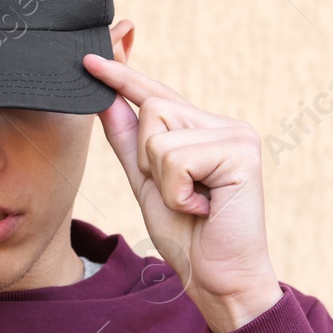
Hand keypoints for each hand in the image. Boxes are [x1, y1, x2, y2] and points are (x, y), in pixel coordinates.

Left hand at [83, 54, 281, 332]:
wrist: (218, 277)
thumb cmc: (188, 234)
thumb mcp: (146, 182)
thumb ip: (128, 140)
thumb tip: (105, 98)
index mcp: (202, 129)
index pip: (156, 95)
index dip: (122, 75)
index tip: (91, 55)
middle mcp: (223, 124)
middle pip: (152, 110)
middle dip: (148, 159)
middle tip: (181, 194)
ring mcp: (237, 133)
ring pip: (159, 134)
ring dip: (163, 178)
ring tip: (193, 201)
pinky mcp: (242, 151)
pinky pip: (175, 157)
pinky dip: (178, 191)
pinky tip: (204, 206)